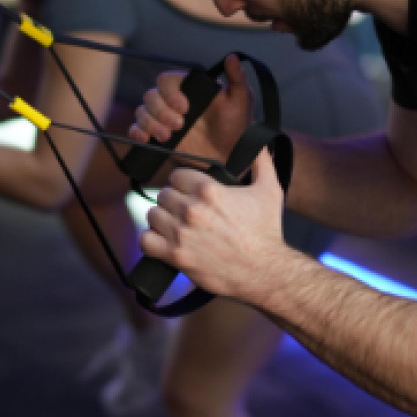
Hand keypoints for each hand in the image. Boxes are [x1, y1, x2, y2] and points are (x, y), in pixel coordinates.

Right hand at [129, 53, 251, 163]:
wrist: (230, 156)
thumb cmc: (236, 125)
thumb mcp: (240, 101)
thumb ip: (237, 78)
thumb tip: (231, 57)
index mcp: (188, 88)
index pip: (167, 80)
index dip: (170, 92)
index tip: (185, 108)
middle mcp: (172, 101)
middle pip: (151, 96)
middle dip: (161, 111)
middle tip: (180, 125)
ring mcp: (163, 119)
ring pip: (142, 111)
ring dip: (151, 123)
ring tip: (168, 137)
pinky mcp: (157, 136)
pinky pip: (136, 129)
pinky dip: (137, 133)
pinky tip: (147, 140)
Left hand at [140, 146, 285, 302]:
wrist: (265, 271)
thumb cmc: (267, 232)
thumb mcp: (270, 190)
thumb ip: (262, 162)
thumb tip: (261, 144)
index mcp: (208, 190)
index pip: (177, 175)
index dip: (183, 183)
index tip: (190, 192)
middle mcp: (192, 209)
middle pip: (163, 194)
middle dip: (174, 202)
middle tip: (186, 212)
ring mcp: (181, 233)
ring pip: (153, 215)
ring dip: (162, 220)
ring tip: (175, 226)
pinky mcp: (176, 256)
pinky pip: (146, 241)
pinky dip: (151, 241)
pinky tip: (163, 241)